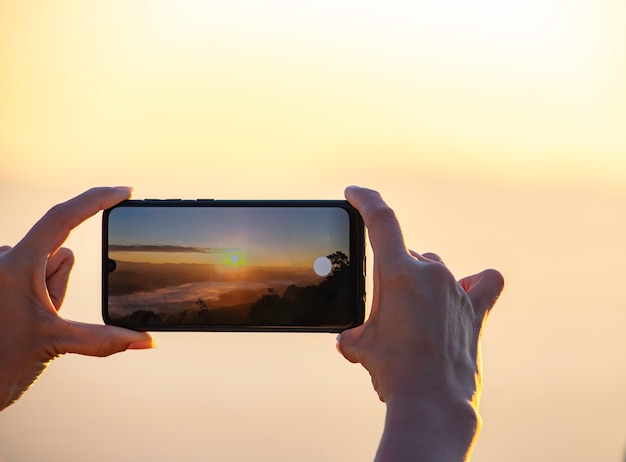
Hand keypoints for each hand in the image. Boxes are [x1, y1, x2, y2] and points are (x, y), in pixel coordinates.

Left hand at [0, 187, 154, 410]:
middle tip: (44, 316)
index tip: (124, 192)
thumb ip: (106, 340)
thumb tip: (145, 341)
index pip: (62, 218)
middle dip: (61, 284)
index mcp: (16, 265)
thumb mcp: (56, 343)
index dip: (96, 200)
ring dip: (50, 291)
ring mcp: (2, 268)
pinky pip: (36, 273)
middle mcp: (5, 259)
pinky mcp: (1, 276)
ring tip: (28, 320)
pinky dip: (40, 293)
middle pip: (60, 255)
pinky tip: (22, 316)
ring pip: (48, 266)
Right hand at [338, 186, 503, 460]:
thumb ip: (353, 332)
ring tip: (412, 318)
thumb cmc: (394, 371)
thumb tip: (349, 337)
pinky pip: (482, 283)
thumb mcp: (360, 347)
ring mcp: (456, 288)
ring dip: (419, 282)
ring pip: (432, 268)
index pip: (381, 218)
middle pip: (405, 254)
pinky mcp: (475, 308)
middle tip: (383, 308)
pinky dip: (472, 283)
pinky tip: (466, 290)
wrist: (432, 400)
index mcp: (398, 272)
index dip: (365, 199)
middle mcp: (431, 272)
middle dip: (391, 274)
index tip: (354, 193)